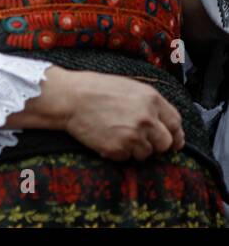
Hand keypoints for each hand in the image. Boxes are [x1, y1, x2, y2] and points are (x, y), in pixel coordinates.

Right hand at [62, 70, 184, 161]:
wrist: (68, 97)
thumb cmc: (94, 88)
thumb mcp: (128, 87)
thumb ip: (149, 103)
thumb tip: (163, 122)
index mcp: (151, 100)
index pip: (176, 123)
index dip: (175, 134)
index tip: (172, 141)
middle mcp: (147, 118)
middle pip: (166, 143)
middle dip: (156, 145)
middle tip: (140, 140)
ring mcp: (133, 135)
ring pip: (146, 153)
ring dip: (134, 149)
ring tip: (116, 134)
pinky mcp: (117, 148)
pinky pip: (126, 158)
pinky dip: (117, 152)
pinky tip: (105, 138)